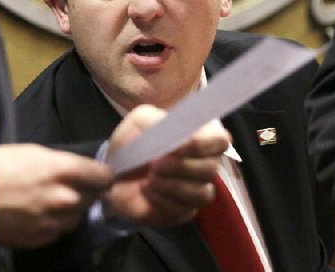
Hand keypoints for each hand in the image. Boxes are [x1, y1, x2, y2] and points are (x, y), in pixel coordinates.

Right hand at [0, 143, 111, 248]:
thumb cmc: (0, 165)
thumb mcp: (35, 152)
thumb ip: (62, 164)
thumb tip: (78, 171)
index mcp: (64, 170)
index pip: (103, 176)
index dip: (103, 175)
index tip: (99, 176)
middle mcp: (65, 197)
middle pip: (93, 197)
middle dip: (85, 192)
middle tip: (69, 186)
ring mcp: (55, 221)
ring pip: (77, 217)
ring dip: (70, 210)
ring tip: (51, 202)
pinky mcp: (43, 238)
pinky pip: (59, 231)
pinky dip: (54, 223)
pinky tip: (38, 214)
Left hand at [102, 104, 228, 226]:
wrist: (114, 172)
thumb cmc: (133, 142)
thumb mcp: (140, 122)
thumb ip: (158, 122)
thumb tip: (176, 138)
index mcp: (197, 138)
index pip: (220, 141)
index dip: (204, 144)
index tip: (181, 145)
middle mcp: (202, 164)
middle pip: (211, 169)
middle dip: (182, 167)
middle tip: (156, 164)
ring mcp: (195, 189)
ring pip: (202, 193)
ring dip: (172, 186)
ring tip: (150, 179)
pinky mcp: (184, 211)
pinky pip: (184, 210)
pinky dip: (163, 200)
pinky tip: (148, 191)